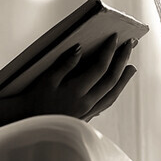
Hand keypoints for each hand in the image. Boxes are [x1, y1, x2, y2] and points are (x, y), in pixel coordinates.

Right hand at [4, 34, 136, 122]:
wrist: (29, 122)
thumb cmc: (35, 99)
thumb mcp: (46, 80)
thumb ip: (65, 64)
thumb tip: (79, 48)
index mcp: (76, 92)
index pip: (99, 68)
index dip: (109, 52)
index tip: (114, 38)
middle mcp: (86, 103)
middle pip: (111, 80)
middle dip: (122, 61)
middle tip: (129, 45)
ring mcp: (88, 112)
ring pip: (112, 94)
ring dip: (124, 80)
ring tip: (131, 68)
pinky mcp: (86, 118)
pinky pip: (106, 103)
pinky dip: (114, 92)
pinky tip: (116, 87)